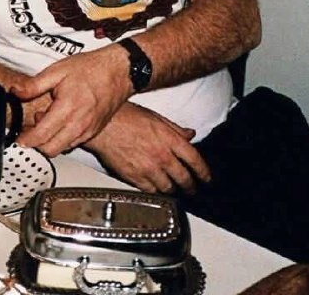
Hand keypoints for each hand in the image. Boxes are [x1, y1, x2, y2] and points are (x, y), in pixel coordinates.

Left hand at [12, 45, 130, 155]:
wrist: (119, 71)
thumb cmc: (91, 69)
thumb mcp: (58, 70)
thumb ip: (34, 84)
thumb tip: (16, 91)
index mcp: (67, 109)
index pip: (41, 135)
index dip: (26, 140)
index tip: (19, 138)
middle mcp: (79, 124)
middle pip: (51, 149)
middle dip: (37, 144)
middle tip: (31, 130)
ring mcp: (88, 130)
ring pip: (63, 148)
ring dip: (51, 141)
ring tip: (47, 120)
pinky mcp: (94, 131)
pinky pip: (74, 143)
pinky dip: (64, 138)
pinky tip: (62, 121)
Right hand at [85, 102, 210, 194]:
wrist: (102, 124)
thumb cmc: (125, 116)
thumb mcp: (155, 116)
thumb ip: (175, 129)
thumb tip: (189, 134)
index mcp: (169, 139)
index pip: (195, 160)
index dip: (204, 172)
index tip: (207, 178)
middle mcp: (162, 156)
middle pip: (184, 178)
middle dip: (191, 187)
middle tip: (193, 190)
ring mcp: (148, 169)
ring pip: (168, 188)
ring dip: (173, 190)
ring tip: (175, 191)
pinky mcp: (134, 177)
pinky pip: (150, 191)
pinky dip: (156, 192)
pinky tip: (156, 190)